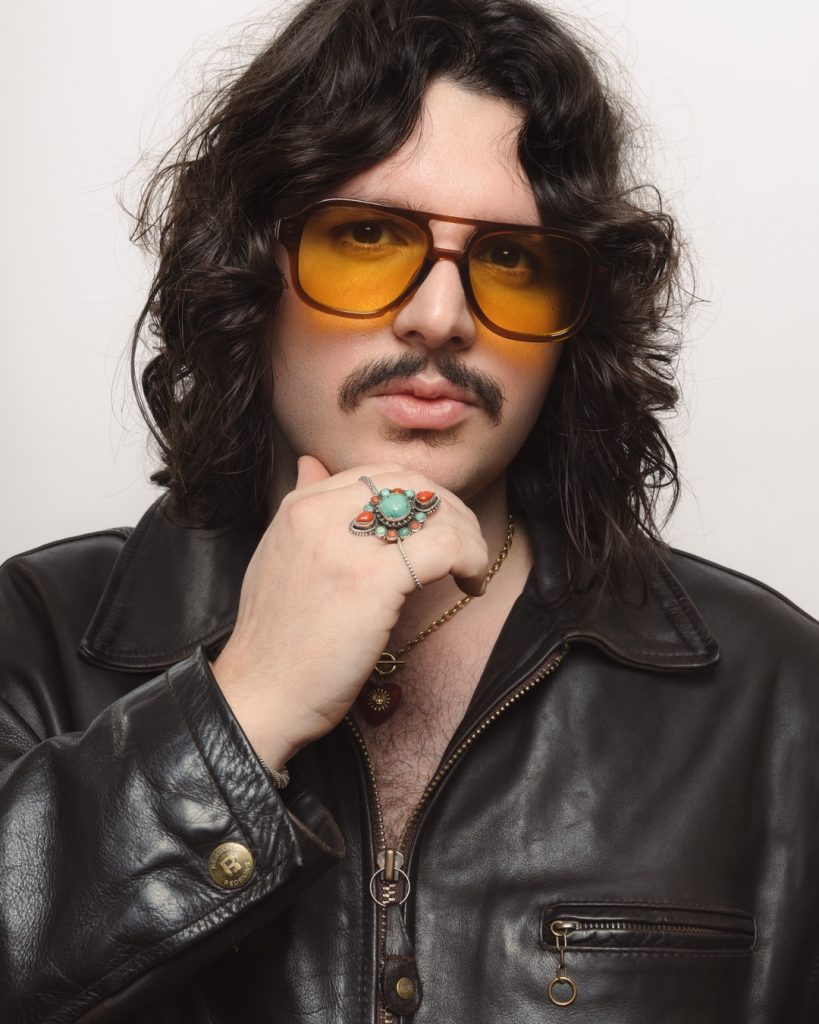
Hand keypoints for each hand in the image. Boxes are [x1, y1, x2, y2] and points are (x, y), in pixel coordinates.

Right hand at [211, 456, 488, 767]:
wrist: (260, 696)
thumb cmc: (276, 640)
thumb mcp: (278, 556)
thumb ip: (300, 506)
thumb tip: (312, 462)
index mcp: (298, 506)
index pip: (379, 474)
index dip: (419, 498)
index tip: (434, 531)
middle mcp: (318, 514)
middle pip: (411, 483)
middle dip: (448, 510)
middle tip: (462, 548)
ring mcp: (345, 544)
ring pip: (434, 509)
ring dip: (467, 536)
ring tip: (468, 570)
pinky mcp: (372, 579)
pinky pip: (446, 546)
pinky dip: (472, 559)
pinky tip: (470, 584)